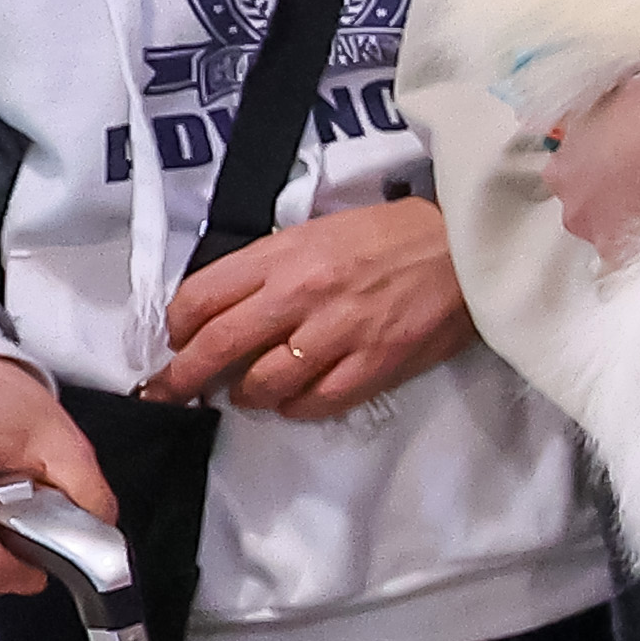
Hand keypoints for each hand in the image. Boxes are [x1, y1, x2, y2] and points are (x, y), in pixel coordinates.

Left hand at [146, 200, 475, 416]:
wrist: (466, 248)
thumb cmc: (393, 235)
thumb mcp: (320, 232)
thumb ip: (272, 267)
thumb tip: (231, 307)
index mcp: (284, 255)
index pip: (201, 296)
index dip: (178, 327)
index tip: (177, 340)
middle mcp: (300, 295)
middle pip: (218, 346)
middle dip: (184, 376)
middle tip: (172, 391)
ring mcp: (337, 334)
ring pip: (263, 384)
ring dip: (246, 394)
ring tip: (250, 392)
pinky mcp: (373, 366)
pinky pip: (315, 403)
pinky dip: (295, 409)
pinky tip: (295, 401)